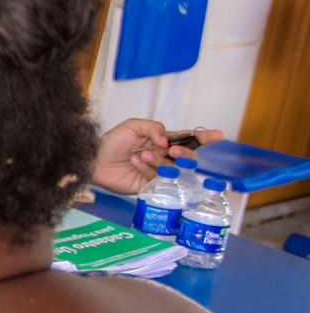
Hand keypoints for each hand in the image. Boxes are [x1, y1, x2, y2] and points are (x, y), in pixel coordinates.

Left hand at [93, 119, 222, 194]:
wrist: (94, 160)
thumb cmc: (112, 142)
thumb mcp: (133, 126)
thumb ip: (154, 128)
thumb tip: (167, 141)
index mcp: (162, 141)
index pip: (188, 139)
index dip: (204, 137)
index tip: (219, 135)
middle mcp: (163, 157)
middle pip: (188, 157)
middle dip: (184, 153)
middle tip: (170, 150)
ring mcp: (158, 172)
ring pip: (173, 168)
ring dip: (159, 160)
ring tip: (141, 154)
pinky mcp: (150, 186)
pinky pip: (158, 179)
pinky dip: (147, 169)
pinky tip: (135, 163)